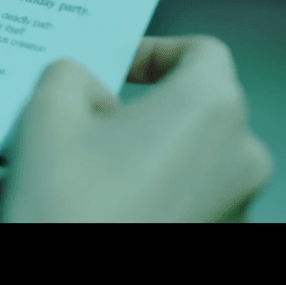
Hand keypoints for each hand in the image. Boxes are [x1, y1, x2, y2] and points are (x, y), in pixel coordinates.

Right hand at [0, 36, 273, 222]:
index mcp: (210, 107)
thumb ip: (68, 74)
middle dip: (118, 113)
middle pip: (181, 109)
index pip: (199, 52)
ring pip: (169, 157)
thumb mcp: (48, 112)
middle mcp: (237, 155)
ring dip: (113, 155)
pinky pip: (170, 196)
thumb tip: (82, 83)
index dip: (150, 51)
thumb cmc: (69, 205)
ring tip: (51, 170)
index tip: (109, 68)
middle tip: (69, 121)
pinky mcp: (210, 234)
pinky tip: (71, 202)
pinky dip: (126, 191)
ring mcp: (230, 205)